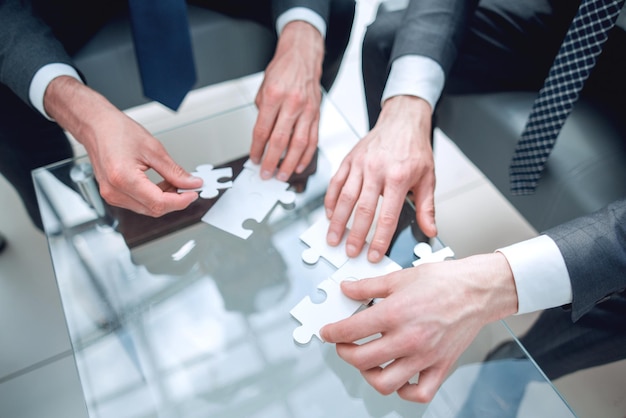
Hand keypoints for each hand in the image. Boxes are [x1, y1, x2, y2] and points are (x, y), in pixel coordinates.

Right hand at [45, 76, 201, 215]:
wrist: (96, 127)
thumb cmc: (117, 131)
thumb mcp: (153, 149)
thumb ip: (174, 171)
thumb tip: (191, 183)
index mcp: (123, 178)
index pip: (159, 203)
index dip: (181, 201)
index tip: (193, 193)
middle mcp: (115, 191)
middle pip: (154, 209)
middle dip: (175, 200)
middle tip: (188, 186)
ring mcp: (112, 195)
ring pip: (148, 208)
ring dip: (165, 199)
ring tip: (174, 182)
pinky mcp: (113, 195)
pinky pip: (139, 204)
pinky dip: (154, 197)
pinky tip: (162, 185)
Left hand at [250, 20, 323, 180]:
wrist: (303, 55)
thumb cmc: (283, 69)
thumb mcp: (264, 87)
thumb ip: (263, 112)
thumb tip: (261, 136)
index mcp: (274, 95)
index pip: (262, 130)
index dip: (256, 148)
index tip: (253, 159)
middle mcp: (292, 103)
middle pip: (280, 140)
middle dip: (271, 161)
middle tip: (265, 173)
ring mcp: (307, 110)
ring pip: (299, 144)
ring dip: (289, 163)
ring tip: (282, 175)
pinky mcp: (317, 114)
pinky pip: (313, 139)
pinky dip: (306, 155)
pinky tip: (299, 164)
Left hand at [320, 253, 517, 402]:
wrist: (478, 290)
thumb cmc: (444, 281)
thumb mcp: (399, 277)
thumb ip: (368, 287)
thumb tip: (347, 290)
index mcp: (395, 313)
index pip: (351, 330)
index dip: (332, 333)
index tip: (327, 332)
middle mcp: (408, 338)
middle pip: (361, 360)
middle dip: (344, 353)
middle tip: (343, 344)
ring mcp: (424, 357)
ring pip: (385, 383)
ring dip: (368, 374)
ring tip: (367, 361)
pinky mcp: (440, 367)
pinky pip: (419, 393)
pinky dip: (404, 391)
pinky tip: (397, 376)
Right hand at [324, 95, 436, 261]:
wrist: (403, 120)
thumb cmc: (414, 148)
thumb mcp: (427, 178)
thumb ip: (426, 207)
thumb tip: (429, 230)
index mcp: (398, 178)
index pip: (386, 216)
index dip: (379, 239)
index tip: (374, 254)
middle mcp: (376, 171)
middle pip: (362, 210)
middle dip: (355, 235)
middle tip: (350, 251)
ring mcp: (360, 164)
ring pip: (345, 197)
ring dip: (337, 221)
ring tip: (333, 238)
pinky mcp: (349, 159)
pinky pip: (336, 183)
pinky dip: (331, 200)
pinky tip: (329, 214)